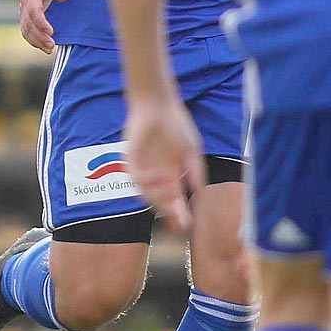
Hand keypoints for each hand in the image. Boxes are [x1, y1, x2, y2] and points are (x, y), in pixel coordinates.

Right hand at [18, 0, 70, 53]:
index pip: (33, 10)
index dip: (41, 22)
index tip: (51, 31)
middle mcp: (25, 3)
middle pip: (28, 23)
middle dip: (39, 36)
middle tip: (52, 45)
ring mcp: (24, 10)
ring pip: (25, 29)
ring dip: (36, 41)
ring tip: (49, 49)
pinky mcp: (26, 17)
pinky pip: (26, 31)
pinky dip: (33, 40)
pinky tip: (43, 47)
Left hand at [122, 95, 204, 233]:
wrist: (158, 106)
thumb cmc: (177, 125)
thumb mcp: (191, 151)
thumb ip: (196, 172)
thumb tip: (201, 192)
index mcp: (170, 175)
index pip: (174, 200)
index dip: (179, 213)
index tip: (187, 224)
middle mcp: (155, 175)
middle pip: (160, 201)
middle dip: (168, 212)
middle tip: (178, 221)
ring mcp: (142, 168)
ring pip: (146, 193)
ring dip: (157, 197)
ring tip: (171, 195)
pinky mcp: (130, 159)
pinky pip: (135, 177)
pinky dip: (146, 182)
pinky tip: (159, 177)